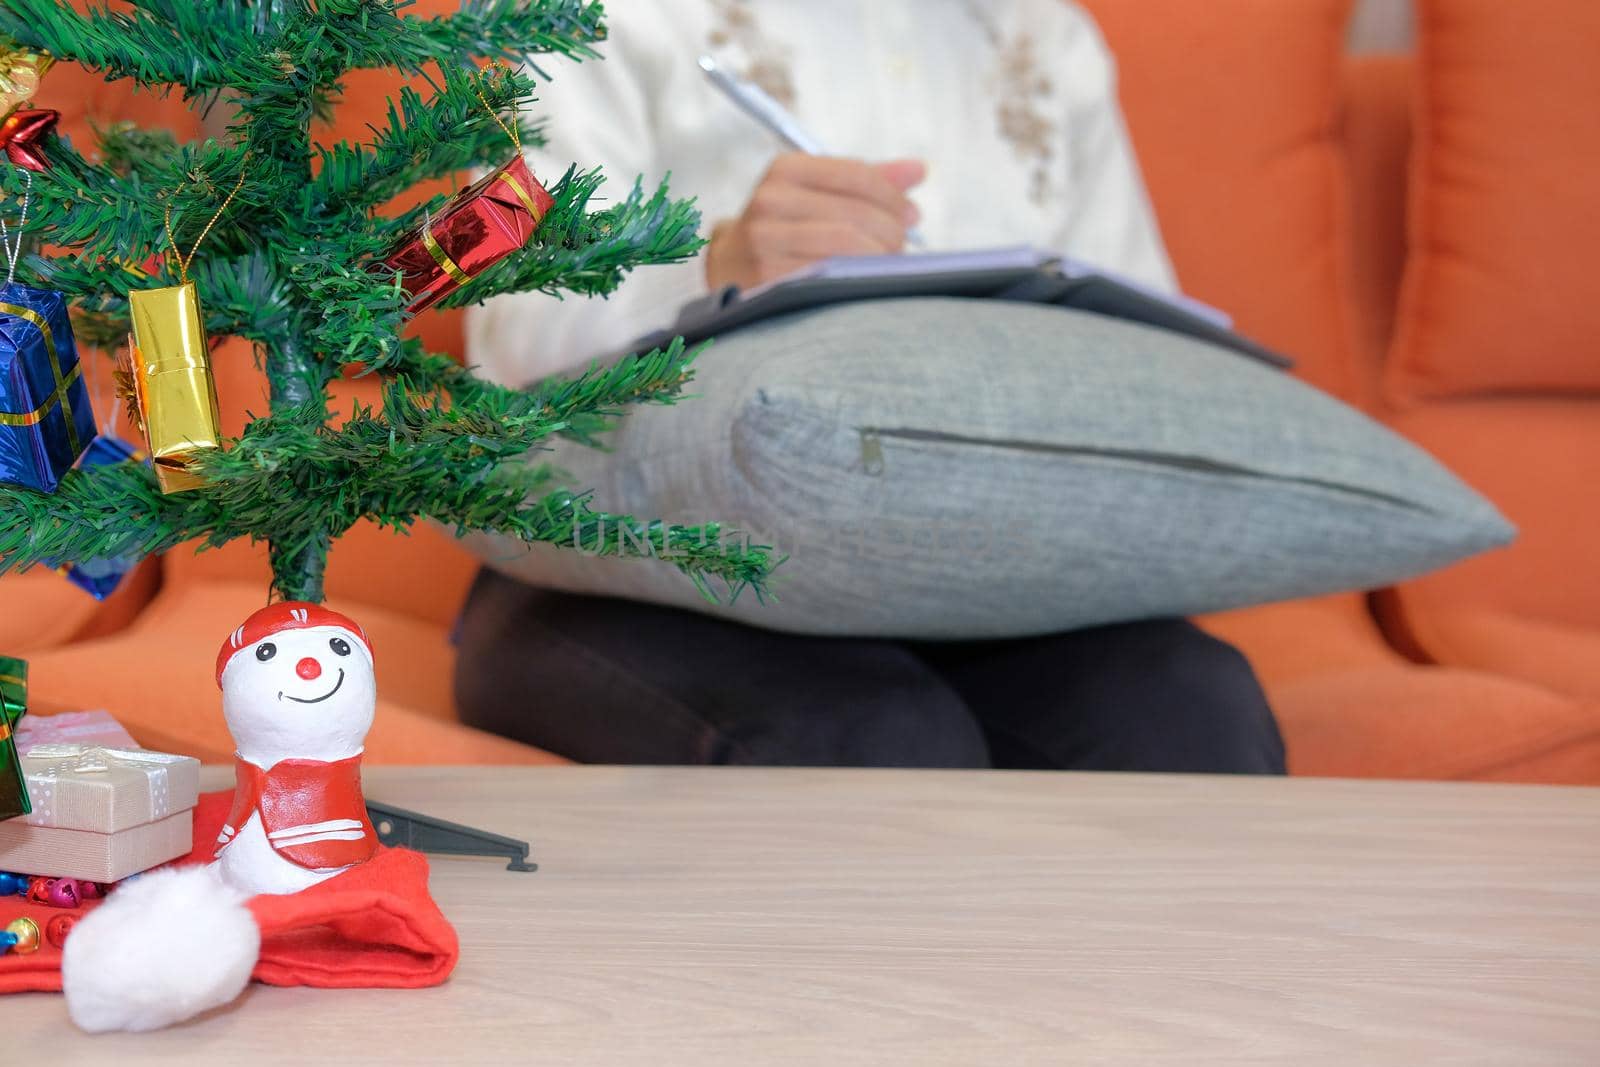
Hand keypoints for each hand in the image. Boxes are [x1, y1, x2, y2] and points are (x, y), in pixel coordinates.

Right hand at [705, 154, 925, 290]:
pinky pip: (830, 277)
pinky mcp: (768, 279)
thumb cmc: (785, 232)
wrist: (730, 272)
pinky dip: (858, 280)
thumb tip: (919, 169)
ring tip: (886, 266)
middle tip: (901, 248)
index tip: (910, 215)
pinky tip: (865, 283)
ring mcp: (766, 241)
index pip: (857, 175)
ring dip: (880, 259)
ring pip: (848, 246)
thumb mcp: (816, 196)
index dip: (893, 198)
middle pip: (856, 214)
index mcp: (786, 170)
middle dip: (891, 232)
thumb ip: (866, 182)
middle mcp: (770, 200)